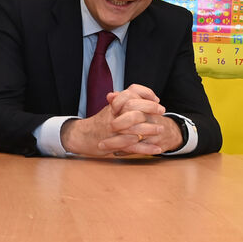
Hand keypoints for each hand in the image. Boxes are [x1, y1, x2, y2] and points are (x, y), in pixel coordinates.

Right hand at [60, 86, 178, 156]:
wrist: (80, 136)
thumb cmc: (98, 123)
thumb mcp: (109, 109)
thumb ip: (121, 101)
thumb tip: (136, 94)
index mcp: (114, 105)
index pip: (130, 92)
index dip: (145, 93)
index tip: (156, 98)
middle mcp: (113, 115)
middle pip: (133, 108)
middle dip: (149, 109)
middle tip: (161, 111)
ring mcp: (113, 130)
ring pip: (134, 128)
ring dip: (149, 129)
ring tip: (161, 129)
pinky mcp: (114, 144)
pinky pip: (132, 147)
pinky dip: (146, 148)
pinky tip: (157, 149)